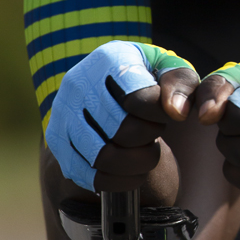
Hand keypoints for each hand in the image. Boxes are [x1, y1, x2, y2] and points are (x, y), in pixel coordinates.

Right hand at [45, 42, 198, 192]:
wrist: (110, 86)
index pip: (138, 100)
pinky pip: (90, 176)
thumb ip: (182, 83)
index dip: (160, 115)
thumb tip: (177, 111)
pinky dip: (120, 180)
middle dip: (150, 136)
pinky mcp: (57, 143)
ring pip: (105, 157)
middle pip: (124, 131)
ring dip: (138, 161)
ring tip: (146, 149)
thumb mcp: (169, 69)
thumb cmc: (147, 77)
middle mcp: (79, 83)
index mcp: (109, 59)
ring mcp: (63, 114)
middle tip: (154, 129)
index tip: (165, 112)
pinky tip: (135, 170)